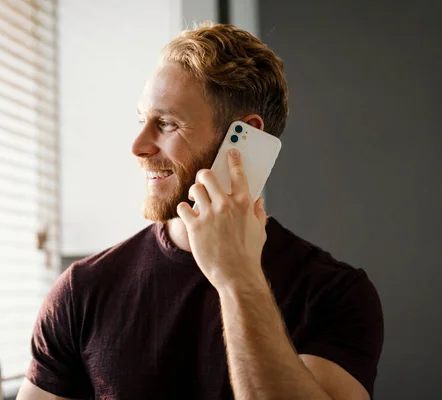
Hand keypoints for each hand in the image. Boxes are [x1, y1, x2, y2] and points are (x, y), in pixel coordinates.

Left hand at [177, 149, 267, 291]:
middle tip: (203, 180)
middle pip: (208, 175)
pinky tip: (189, 215)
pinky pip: (183, 208)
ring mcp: (209, 214)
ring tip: (195, 199)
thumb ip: (258, 213)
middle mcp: (225, 204)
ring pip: (194, 189)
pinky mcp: (194, 226)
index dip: (234, 159)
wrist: (235, 275)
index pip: (238, 173)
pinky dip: (184, 210)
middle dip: (204, 175)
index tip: (231, 151)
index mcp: (244, 203)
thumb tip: (259, 201)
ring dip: (194, 193)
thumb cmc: (249, 254)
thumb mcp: (259, 231)